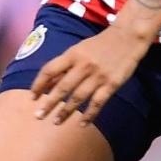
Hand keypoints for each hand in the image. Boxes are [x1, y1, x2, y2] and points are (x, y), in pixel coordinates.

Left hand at [29, 25, 150, 124]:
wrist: (128, 36)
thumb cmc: (99, 45)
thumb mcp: (78, 50)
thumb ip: (64, 67)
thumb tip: (46, 84)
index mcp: (72, 54)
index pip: (50, 70)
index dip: (39, 84)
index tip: (32, 97)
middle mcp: (83, 65)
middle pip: (62, 87)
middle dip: (49, 103)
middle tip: (38, 116)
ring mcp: (98, 75)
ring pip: (78, 97)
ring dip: (66, 111)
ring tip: (56, 122)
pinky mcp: (112, 84)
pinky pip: (98, 102)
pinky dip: (89, 114)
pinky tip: (82, 124)